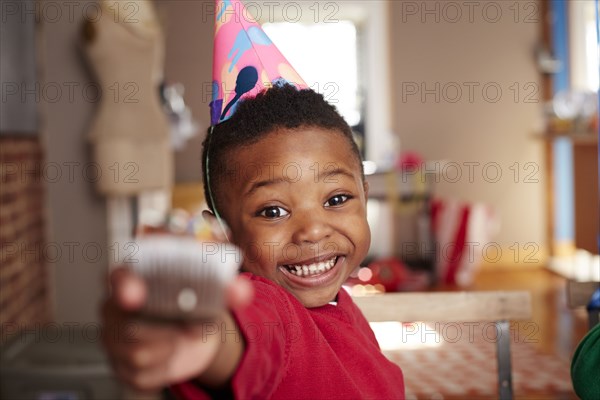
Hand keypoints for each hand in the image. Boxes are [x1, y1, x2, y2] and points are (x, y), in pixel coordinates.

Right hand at [100, 267, 252, 391]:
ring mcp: (114, 338)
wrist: (195, 326)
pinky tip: (176, 351)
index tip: (135, 294)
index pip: (120, 278)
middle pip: (132, 325)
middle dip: (170, 329)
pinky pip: (142, 373)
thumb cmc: (193, 297)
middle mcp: (115, 307)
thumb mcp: (211, 286)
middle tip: (194, 325)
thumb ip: (227, 288)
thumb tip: (239, 291)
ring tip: (186, 334)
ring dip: (173, 346)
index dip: (125, 285)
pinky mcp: (121, 366)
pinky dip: (167, 365)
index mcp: (133, 275)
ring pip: (139, 352)